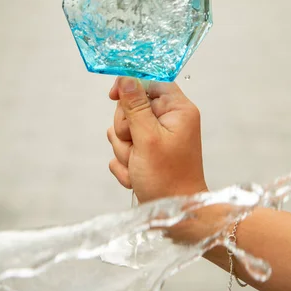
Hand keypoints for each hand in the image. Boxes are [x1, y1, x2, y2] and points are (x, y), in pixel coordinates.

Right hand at [107, 77, 207, 202]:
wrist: (173, 211)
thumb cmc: (167, 178)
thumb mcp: (148, 138)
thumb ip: (135, 106)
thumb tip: (126, 78)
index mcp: (177, 110)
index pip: (151, 82)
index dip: (130, 86)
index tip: (113, 96)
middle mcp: (168, 121)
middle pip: (131, 106)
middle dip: (126, 130)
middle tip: (136, 147)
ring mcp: (155, 138)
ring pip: (122, 129)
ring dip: (124, 150)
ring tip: (137, 165)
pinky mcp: (144, 153)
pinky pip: (122, 148)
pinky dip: (124, 163)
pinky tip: (136, 174)